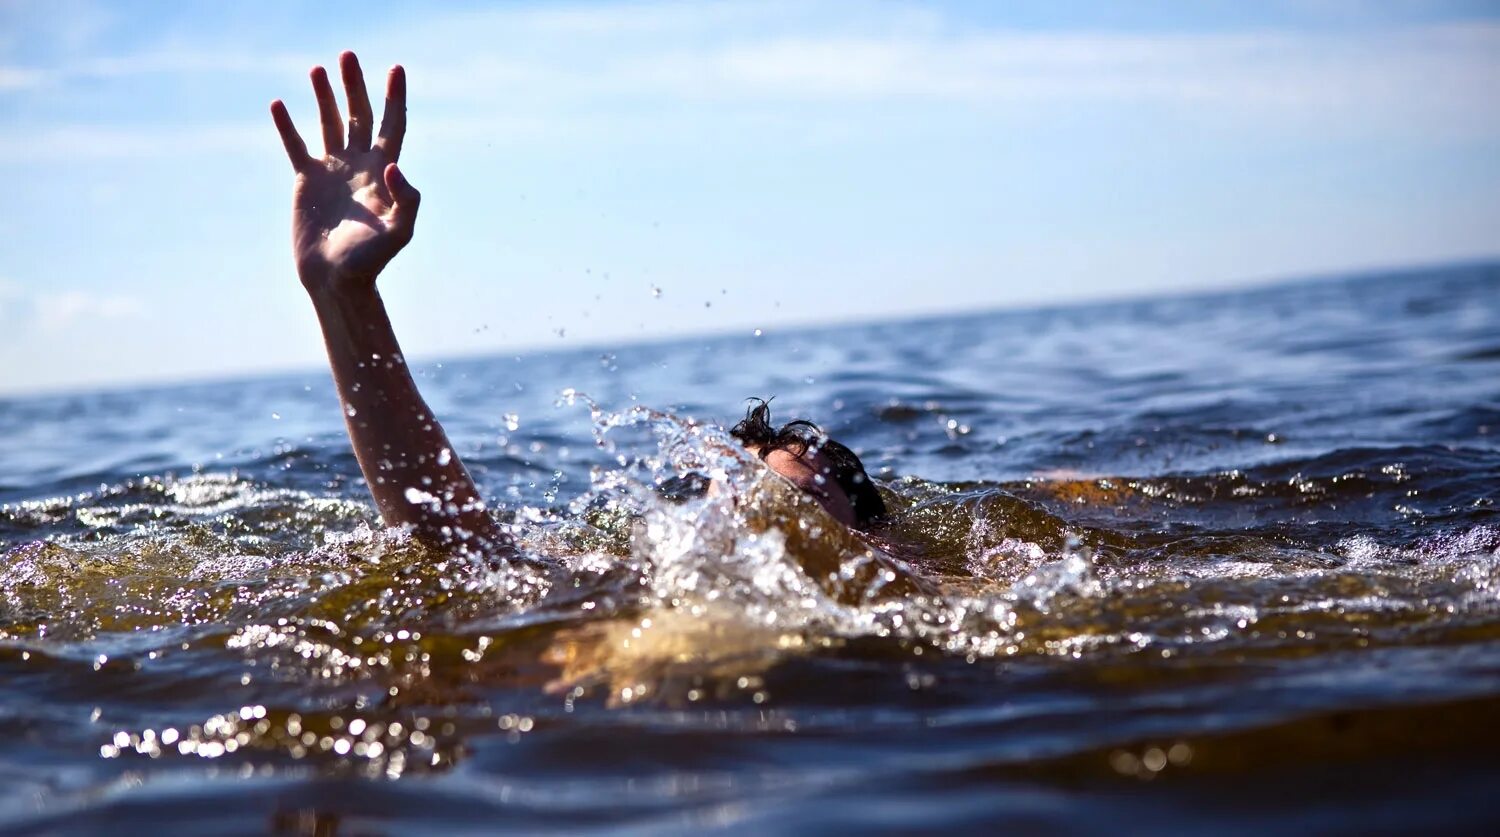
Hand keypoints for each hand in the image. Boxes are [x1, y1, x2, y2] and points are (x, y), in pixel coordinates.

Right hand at [270, 51, 416, 293]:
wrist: (336, 279)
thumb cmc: (370, 261)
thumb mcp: (399, 233)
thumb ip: (406, 200)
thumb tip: (395, 166)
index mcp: (384, 172)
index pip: (392, 125)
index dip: (394, 97)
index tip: (396, 69)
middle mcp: (359, 165)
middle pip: (359, 115)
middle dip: (354, 85)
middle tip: (347, 55)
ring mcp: (332, 171)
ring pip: (329, 123)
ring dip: (324, 97)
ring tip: (318, 69)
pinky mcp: (306, 180)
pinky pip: (296, 145)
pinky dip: (287, 126)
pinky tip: (279, 104)